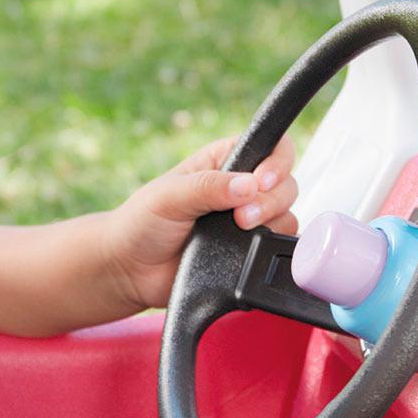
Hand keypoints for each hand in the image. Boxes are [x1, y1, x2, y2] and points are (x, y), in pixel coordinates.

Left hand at [102, 132, 299, 312]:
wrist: (130, 270)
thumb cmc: (142, 223)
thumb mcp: (169, 196)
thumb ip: (208, 187)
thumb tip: (250, 186)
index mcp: (224, 162)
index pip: (271, 146)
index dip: (277, 161)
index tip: (261, 180)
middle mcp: (242, 189)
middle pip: (287, 183)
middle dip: (271, 199)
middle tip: (241, 217)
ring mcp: (249, 222)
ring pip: (287, 215)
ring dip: (271, 223)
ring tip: (240, 232)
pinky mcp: (249, 253)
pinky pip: (277, 248)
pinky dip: (270, 249)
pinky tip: (247, 251)